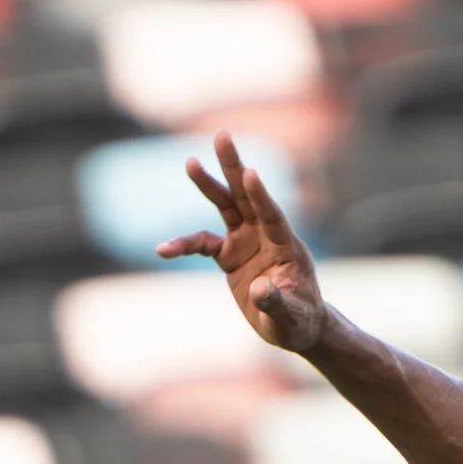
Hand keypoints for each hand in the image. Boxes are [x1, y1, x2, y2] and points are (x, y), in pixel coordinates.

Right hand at [157, 131, 325, 355]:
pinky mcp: (230, 255)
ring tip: (191, 162)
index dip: (262, 195)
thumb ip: (276, 303)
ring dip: (209, 185)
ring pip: (226, 206)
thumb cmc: (299, 322)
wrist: (292, 327)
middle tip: (221, 136)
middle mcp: (265, 236)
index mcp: (286, 246)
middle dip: (234, 167)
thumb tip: (260, 289)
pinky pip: (203, 244)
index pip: (272, 215)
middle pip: (247, 196)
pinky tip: (163, 250)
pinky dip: (184, 245)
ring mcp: (246, 241)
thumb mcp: (290, 318)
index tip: (251, 173)